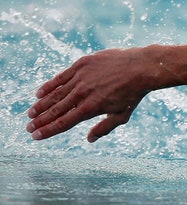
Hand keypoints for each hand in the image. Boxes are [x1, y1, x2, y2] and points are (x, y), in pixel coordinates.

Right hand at [26, 48, 158, 141]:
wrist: (141, 67)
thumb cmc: (133, 94)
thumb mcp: (122, 115)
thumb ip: (104, 128)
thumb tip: (89, 139)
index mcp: (91, 108)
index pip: (63, 123)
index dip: (48, 131)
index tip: (36, 136)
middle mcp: (82, 93)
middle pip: (55, 110)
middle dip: (40, 120)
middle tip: (28, 127)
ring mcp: (81, 78)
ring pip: (55, 94)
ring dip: (41, 105)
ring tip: (30, 114)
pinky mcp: (82, 65)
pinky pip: (61, 77)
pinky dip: (49, 86)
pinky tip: (39, 93)